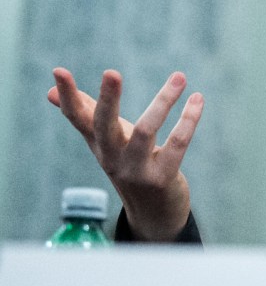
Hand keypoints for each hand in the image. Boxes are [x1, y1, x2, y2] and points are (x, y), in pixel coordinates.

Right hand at [48, 68, 203, 240]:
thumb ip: (86, 115)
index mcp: (99, 145)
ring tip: (179, 77)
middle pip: (104, 126)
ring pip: (146, 131)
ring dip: (163, 101)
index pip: (78, 118)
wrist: (153, 214)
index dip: (68, 96)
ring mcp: (136, 170)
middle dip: (107, 99)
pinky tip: (197, 99)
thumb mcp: (107, 142)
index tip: (58, 71)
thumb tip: (48, 92)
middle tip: (111, 72)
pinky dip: (188, 120)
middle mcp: (112, 158)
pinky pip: (177, 144)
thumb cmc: (129, 166)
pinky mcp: (162, 178)